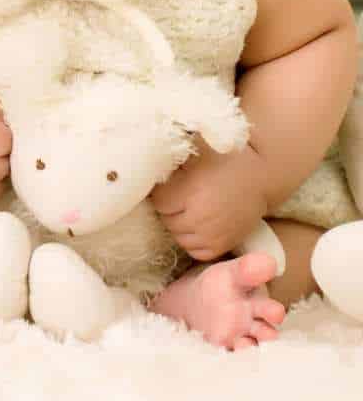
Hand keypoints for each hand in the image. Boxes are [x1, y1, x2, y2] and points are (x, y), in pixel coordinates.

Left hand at [150, 139, 268, 260]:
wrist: (259, 174)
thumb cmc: (223, 157)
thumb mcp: (193, 151)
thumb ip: (167, 157)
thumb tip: (142, 157)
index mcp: (190, 192)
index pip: (158, 201)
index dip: (161, 191)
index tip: (168, 183)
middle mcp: (200, 218)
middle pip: (167, 220)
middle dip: (169, 207)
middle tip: (179, 193)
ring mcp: (213, 235)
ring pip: (178, 236)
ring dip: (178, 223)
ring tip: (188, 207)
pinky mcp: (223, 245)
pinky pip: (194, 250)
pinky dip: (191, 239)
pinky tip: (196, 222)